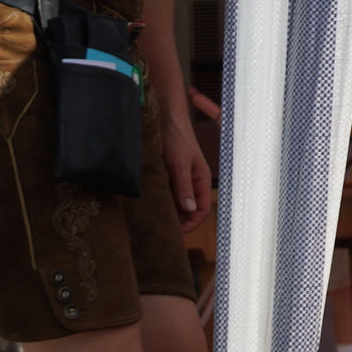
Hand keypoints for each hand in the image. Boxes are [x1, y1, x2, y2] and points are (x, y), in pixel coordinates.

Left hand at [161, 107, 211, 233]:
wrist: (164, 119)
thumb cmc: (176, 138)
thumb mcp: (180, 164)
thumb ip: (184, 186)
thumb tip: (189, 209)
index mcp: (201, 180)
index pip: (202, 209)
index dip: (192, 223)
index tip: (177, 232)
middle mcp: (191, 182)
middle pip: (188, 209)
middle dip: (178, 220)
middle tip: (162, 229)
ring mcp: (179, 179)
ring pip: (176, 202)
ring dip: (168, 211)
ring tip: (154, 219)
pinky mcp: (167, 175)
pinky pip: (166, 193)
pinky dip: (160, 200)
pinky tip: (149, 204)